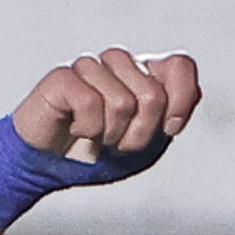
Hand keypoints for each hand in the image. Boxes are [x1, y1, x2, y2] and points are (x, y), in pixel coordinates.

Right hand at [12, 47, 199, 160]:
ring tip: (96, 137)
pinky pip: (90, 103)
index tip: (170, 129)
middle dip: (138, 135)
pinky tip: (77, 130)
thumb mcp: (145, 147)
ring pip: (122, 102)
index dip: (181, 100)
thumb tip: (186, 97)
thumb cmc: (94, 155)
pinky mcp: (63, 77)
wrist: (48, 169)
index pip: (180, 66)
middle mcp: (119, 66)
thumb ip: (169, 119)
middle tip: (117, 143)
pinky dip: (86, 129)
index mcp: (143, 76)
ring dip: (110, 135)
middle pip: (153, 95)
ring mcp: (90, 68)